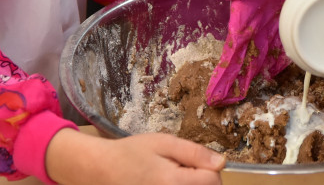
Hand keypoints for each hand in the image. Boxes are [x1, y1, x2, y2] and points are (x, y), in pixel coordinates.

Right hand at [47, 129, 224, 184]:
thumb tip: (221, 162)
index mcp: (173, 182)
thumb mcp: (163, 143)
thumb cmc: (131, 153)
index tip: (195, 161)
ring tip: (172, 177)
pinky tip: (166, 183)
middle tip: (182, 168)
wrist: (101, 170)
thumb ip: (194, 153)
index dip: (210, 168)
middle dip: (201, 180)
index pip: (213, 180)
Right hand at [205, 0, 300, 104]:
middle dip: (236, 81)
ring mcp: (275, 19)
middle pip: (246, 56)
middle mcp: (258, 18)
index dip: (228, 69)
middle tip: (224, 105)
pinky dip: (286, 60)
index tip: (215, 94)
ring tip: (245, 99)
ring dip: (256, 76)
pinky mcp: (291, 14)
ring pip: (265, 54)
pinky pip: (289, 42)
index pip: (235, 44)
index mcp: (246, 8)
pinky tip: (288, 77)